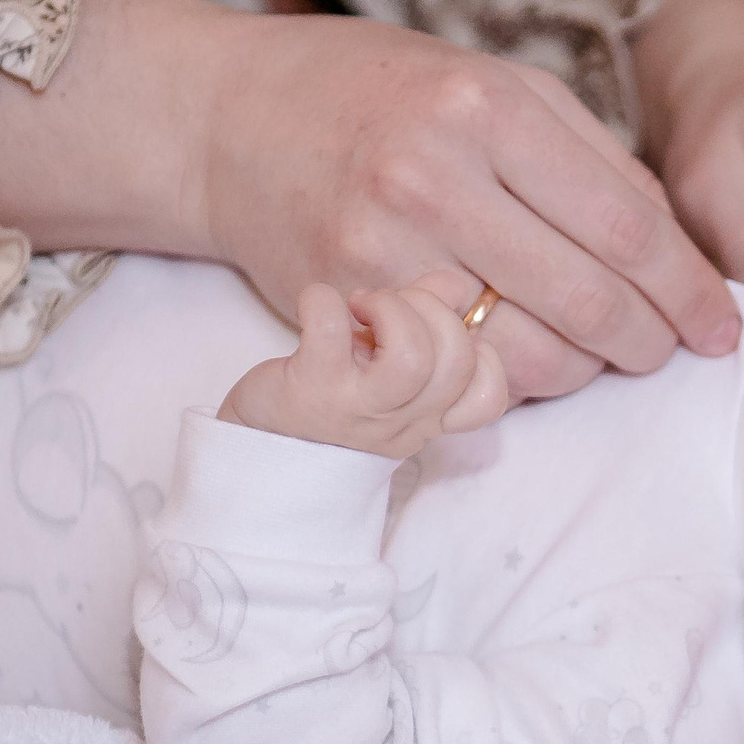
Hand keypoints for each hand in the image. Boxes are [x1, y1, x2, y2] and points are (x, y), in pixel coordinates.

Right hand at [0, 0, 739, 400]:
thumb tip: (674, 249)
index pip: (626, 224)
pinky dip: (510, 382)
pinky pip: (458, 374)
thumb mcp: (492, 82)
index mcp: (486, 105)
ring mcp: (381, 249)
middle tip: (669, 350)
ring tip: (596, 355)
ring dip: (584, 372)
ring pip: (529, 356)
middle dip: (650, 342)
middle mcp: (433, 175)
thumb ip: (587, 156)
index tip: (720, 321)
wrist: (227, 119)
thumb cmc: (376, 96)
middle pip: (589, 299)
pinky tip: (522, 359)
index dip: (687, 287)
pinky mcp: (344, 306)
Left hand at [219, 275, 508, 459]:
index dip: (478, 352)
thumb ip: (427, 322)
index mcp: (425, 419)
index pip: (487, 396)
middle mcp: (399, 421)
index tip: (435, 338)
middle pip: (457, 361)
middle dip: (432, 312)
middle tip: (388, 309)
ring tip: (360, 306)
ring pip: (412, 356)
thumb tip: (454, 287)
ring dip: (391, 308)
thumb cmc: (328, 406)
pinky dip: (322, 300)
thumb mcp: (387, 375)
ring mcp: (355, 408)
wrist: (256, 457)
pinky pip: (327, 325)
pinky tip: (317, 309)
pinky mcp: (309, 387)